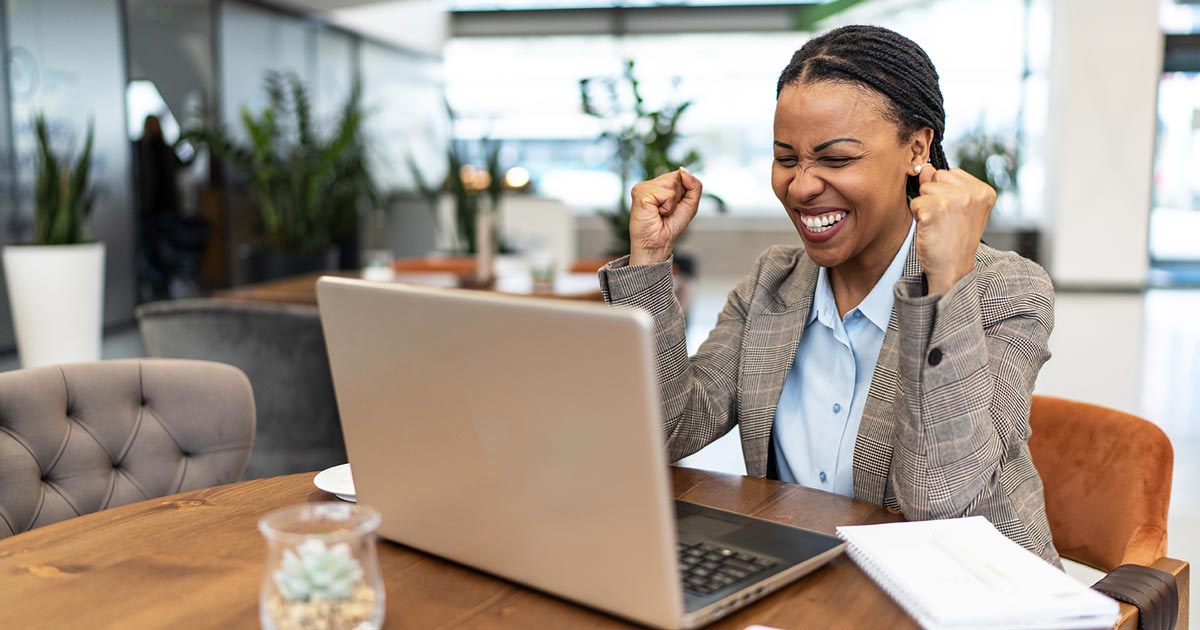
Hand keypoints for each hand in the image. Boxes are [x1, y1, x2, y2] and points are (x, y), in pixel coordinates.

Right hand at [628, 168, 702, 265]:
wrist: (658, 244)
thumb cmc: (670, 227)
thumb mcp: (689, 204)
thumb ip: (693, 185)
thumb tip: (682, 169)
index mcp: (656, 185)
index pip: (679, 175)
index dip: (683, 192)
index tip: (673, 208)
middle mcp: (648, 184)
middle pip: (676, 177)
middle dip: (678, 196)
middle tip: (666, 211)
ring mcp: (642, 188)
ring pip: (672, 183)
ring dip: (672, 202)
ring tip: (661, 213)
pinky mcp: (641, 194)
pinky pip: (667, 193)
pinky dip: (667, 206)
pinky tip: (656, 213)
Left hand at [909, 166, 995, 294]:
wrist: (952, 270)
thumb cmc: (954, 241)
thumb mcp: (956, 209)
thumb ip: (943, 185)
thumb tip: (925, 168)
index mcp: (984, 191)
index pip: (951, 172)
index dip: (945, 192)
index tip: (954, 214)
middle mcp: (973, 193)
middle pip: (937, 176)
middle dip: (934, 196)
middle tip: (944, 220)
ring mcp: (956, 199)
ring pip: (924, 189)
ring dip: (925, 207)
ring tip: (938, 225)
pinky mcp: (936, 208)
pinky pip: (915, 202)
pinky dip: (917, 216)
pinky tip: (931, 229)